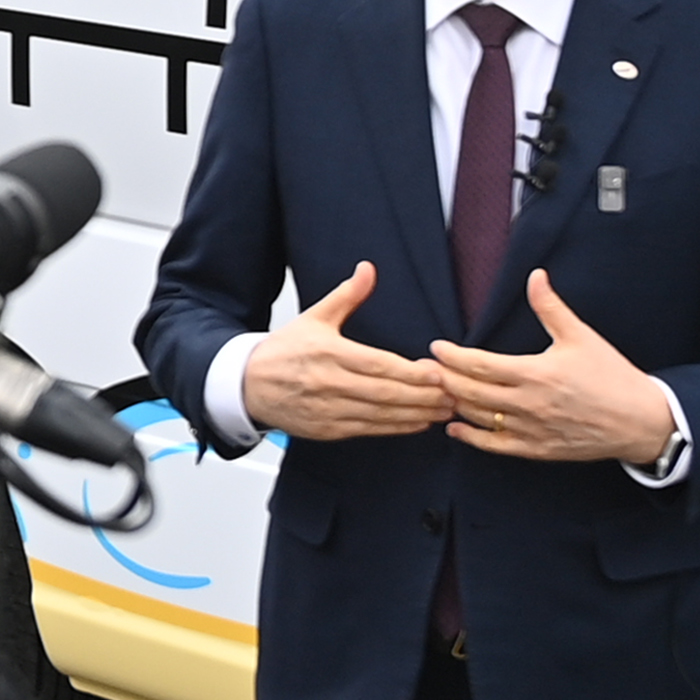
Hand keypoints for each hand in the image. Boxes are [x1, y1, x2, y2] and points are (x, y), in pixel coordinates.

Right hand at [244, 265, 458, 441]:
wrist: (246, 385)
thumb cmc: (283, 351)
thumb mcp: (313, 317)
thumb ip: (346, 296)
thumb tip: (368, 269)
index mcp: (328, 353)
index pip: (378, 365)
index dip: (411, 372)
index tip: (438, 372)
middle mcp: (328, 384)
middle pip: (385, 394)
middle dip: (423, 396)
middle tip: (453, 394)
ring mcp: (327, 410)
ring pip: (380, 416)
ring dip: (416, 414)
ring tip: (444, 410)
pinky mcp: (327, 430)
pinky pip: (368, 430)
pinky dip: (396, 428)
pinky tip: (418, 422)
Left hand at [434, 276, 685, 467]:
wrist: (638, 420)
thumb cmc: (611, 377)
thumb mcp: (581, 336)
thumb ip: (551, 308)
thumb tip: (535, 277)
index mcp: (536, 373)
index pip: (481, 365)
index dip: (454, 356)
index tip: (436, 347)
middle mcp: (528, 403)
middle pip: (471, 392)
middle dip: (444, 379)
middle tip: (423, 369)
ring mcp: (530, 430)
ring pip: (479, 418)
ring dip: (453, 405)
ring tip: (435, 392)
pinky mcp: (536, 449)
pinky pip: (495, 446)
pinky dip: (471, 438)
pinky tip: (454, 429)